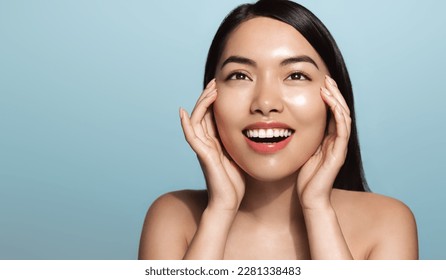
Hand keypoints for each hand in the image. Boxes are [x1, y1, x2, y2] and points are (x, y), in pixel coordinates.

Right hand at [180, 79, 244, 212]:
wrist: (228, 202)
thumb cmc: (234, 182)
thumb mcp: (238, 156)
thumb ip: (237, 143)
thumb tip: (249, 131)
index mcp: (215, 142)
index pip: (211, 116)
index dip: (213, 100)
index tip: (220, 85)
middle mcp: (206, 143)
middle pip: (202, 114)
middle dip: (207, 97)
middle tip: (215, 82)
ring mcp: (203, 149)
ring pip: (196, 121)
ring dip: (202, 104)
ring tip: (210, 90)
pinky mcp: (203, 156)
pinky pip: (191, 137)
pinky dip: (186, 124)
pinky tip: (183, 112)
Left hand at [297, 75, 350, 209]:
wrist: (310, 198)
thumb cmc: (304, 178)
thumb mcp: (301, 151)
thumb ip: (302, 139)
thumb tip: (287, 124)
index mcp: (328, 139)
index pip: (332, 113)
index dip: (328, 97)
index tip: (320, 83)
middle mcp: (336, 140)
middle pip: (340, 111)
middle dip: (334, 93)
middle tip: (326, 78)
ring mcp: (339, 146)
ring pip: (344, 116)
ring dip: (336, 99)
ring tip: (328, 85)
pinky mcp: (339, 153)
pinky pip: (342, 128)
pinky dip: (338, 113)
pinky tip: (330, 101)